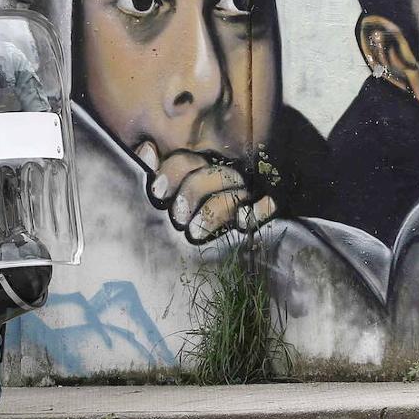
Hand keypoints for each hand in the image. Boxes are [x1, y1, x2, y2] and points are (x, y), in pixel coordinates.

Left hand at [135, 141, 276, 244]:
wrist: (208, 269)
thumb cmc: (179, 228)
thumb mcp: (163, 202)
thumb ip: (154, 175)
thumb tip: (148, 149)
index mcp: (195, 175)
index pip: (186, 161)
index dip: (172, 172)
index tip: (158, 193)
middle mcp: (222, 182)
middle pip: (212, 173)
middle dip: (193, 192)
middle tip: (177, 219)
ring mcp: (246, 198)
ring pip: (237, 190)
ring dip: (215, 210)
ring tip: (195, 233)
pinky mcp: (265, 216)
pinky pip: (270, 205)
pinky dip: (260, 210)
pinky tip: (244, 221)